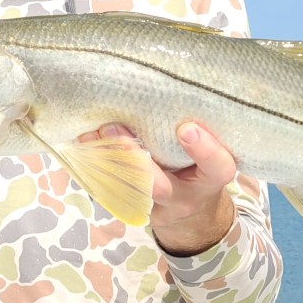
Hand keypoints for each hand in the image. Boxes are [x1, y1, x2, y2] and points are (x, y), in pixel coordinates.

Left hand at [85, 122, 236, 255]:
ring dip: (106, 162)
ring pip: (128, 190)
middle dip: (133, 158)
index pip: (217, 167)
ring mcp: (157, 207)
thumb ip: (200, 131)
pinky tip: (85, 144)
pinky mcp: (135, 207)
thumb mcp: (211, 155)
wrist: (191, 214)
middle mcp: (184, 196)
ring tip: (91, 135)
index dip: (203, 150)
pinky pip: (113, 191)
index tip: (186, 129)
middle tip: (113, 128)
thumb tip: (169, 89)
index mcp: (212, 178)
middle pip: (159, 185)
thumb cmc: (202, 168)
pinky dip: (98, 167)